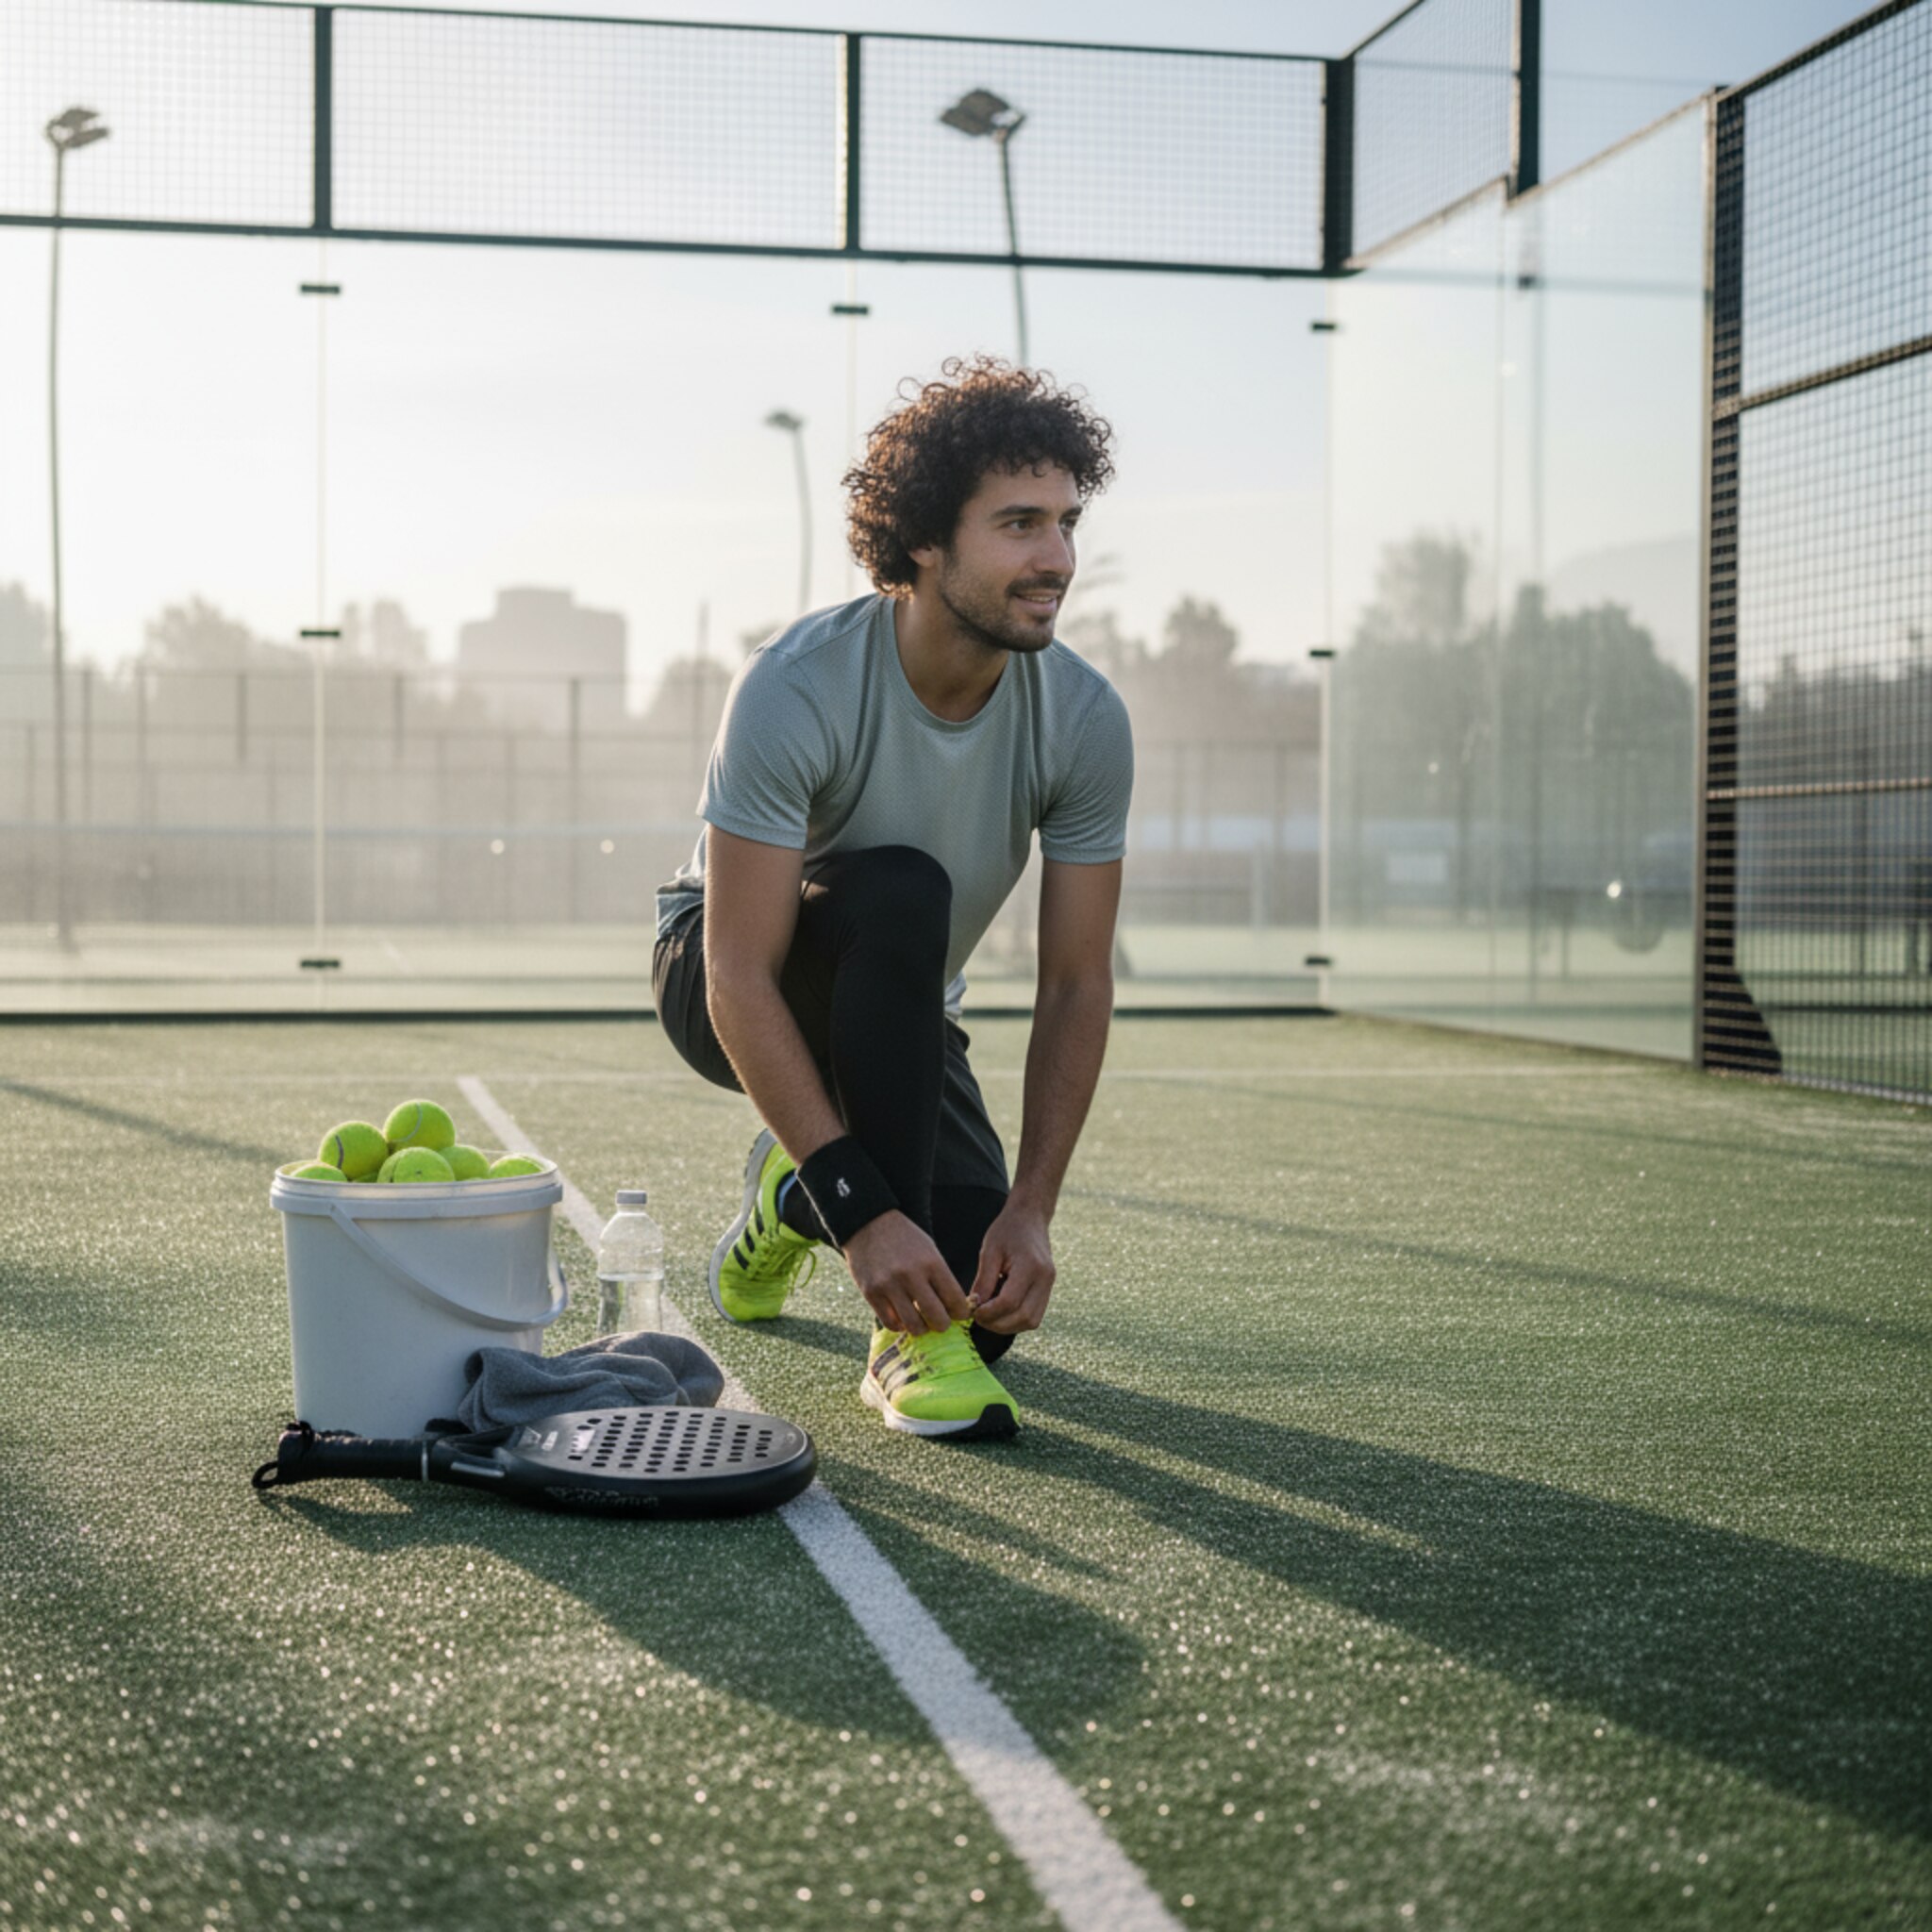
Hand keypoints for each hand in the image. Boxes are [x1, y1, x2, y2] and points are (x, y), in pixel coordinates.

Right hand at [844, 1211, 973, 1334]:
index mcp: (931, 1262)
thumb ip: (941, 1278)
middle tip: (940, 1321)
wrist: (869, 1223)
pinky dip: (900, 1325)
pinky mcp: (871, 1293)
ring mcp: (889, 1285)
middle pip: (937, 1318)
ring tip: (921, 1322)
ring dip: (921, 1328)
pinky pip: (891, 1323)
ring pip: (914, 1326)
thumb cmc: (905, 1239)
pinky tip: (902, 1317)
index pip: (955, 1300)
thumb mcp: (929, 1251)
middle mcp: (911, 1275)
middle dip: (943, 1325)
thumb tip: (956, 1310)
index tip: (959, 1314)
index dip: (961, 1313)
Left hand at [968, 1201, 1055, 1334]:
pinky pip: (1034, 1315)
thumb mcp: (989, 1251)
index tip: (973, 1311)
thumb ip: (983, 1281)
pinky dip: (1016, 1319)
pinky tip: (1001, 1310)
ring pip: (1031, 1321)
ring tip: (989, 1315)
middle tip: (979, 1317)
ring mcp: (1049, 1285)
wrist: (1030, 1217)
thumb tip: (975, 1307)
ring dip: (1008, 1325)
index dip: (989, 1313)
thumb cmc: (1007, 1230)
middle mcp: (1045, 1279)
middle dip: (998, 1324)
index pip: (1010, 1302)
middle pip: (1024, 1317)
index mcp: (1031, 1266)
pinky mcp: (1048, 1289)